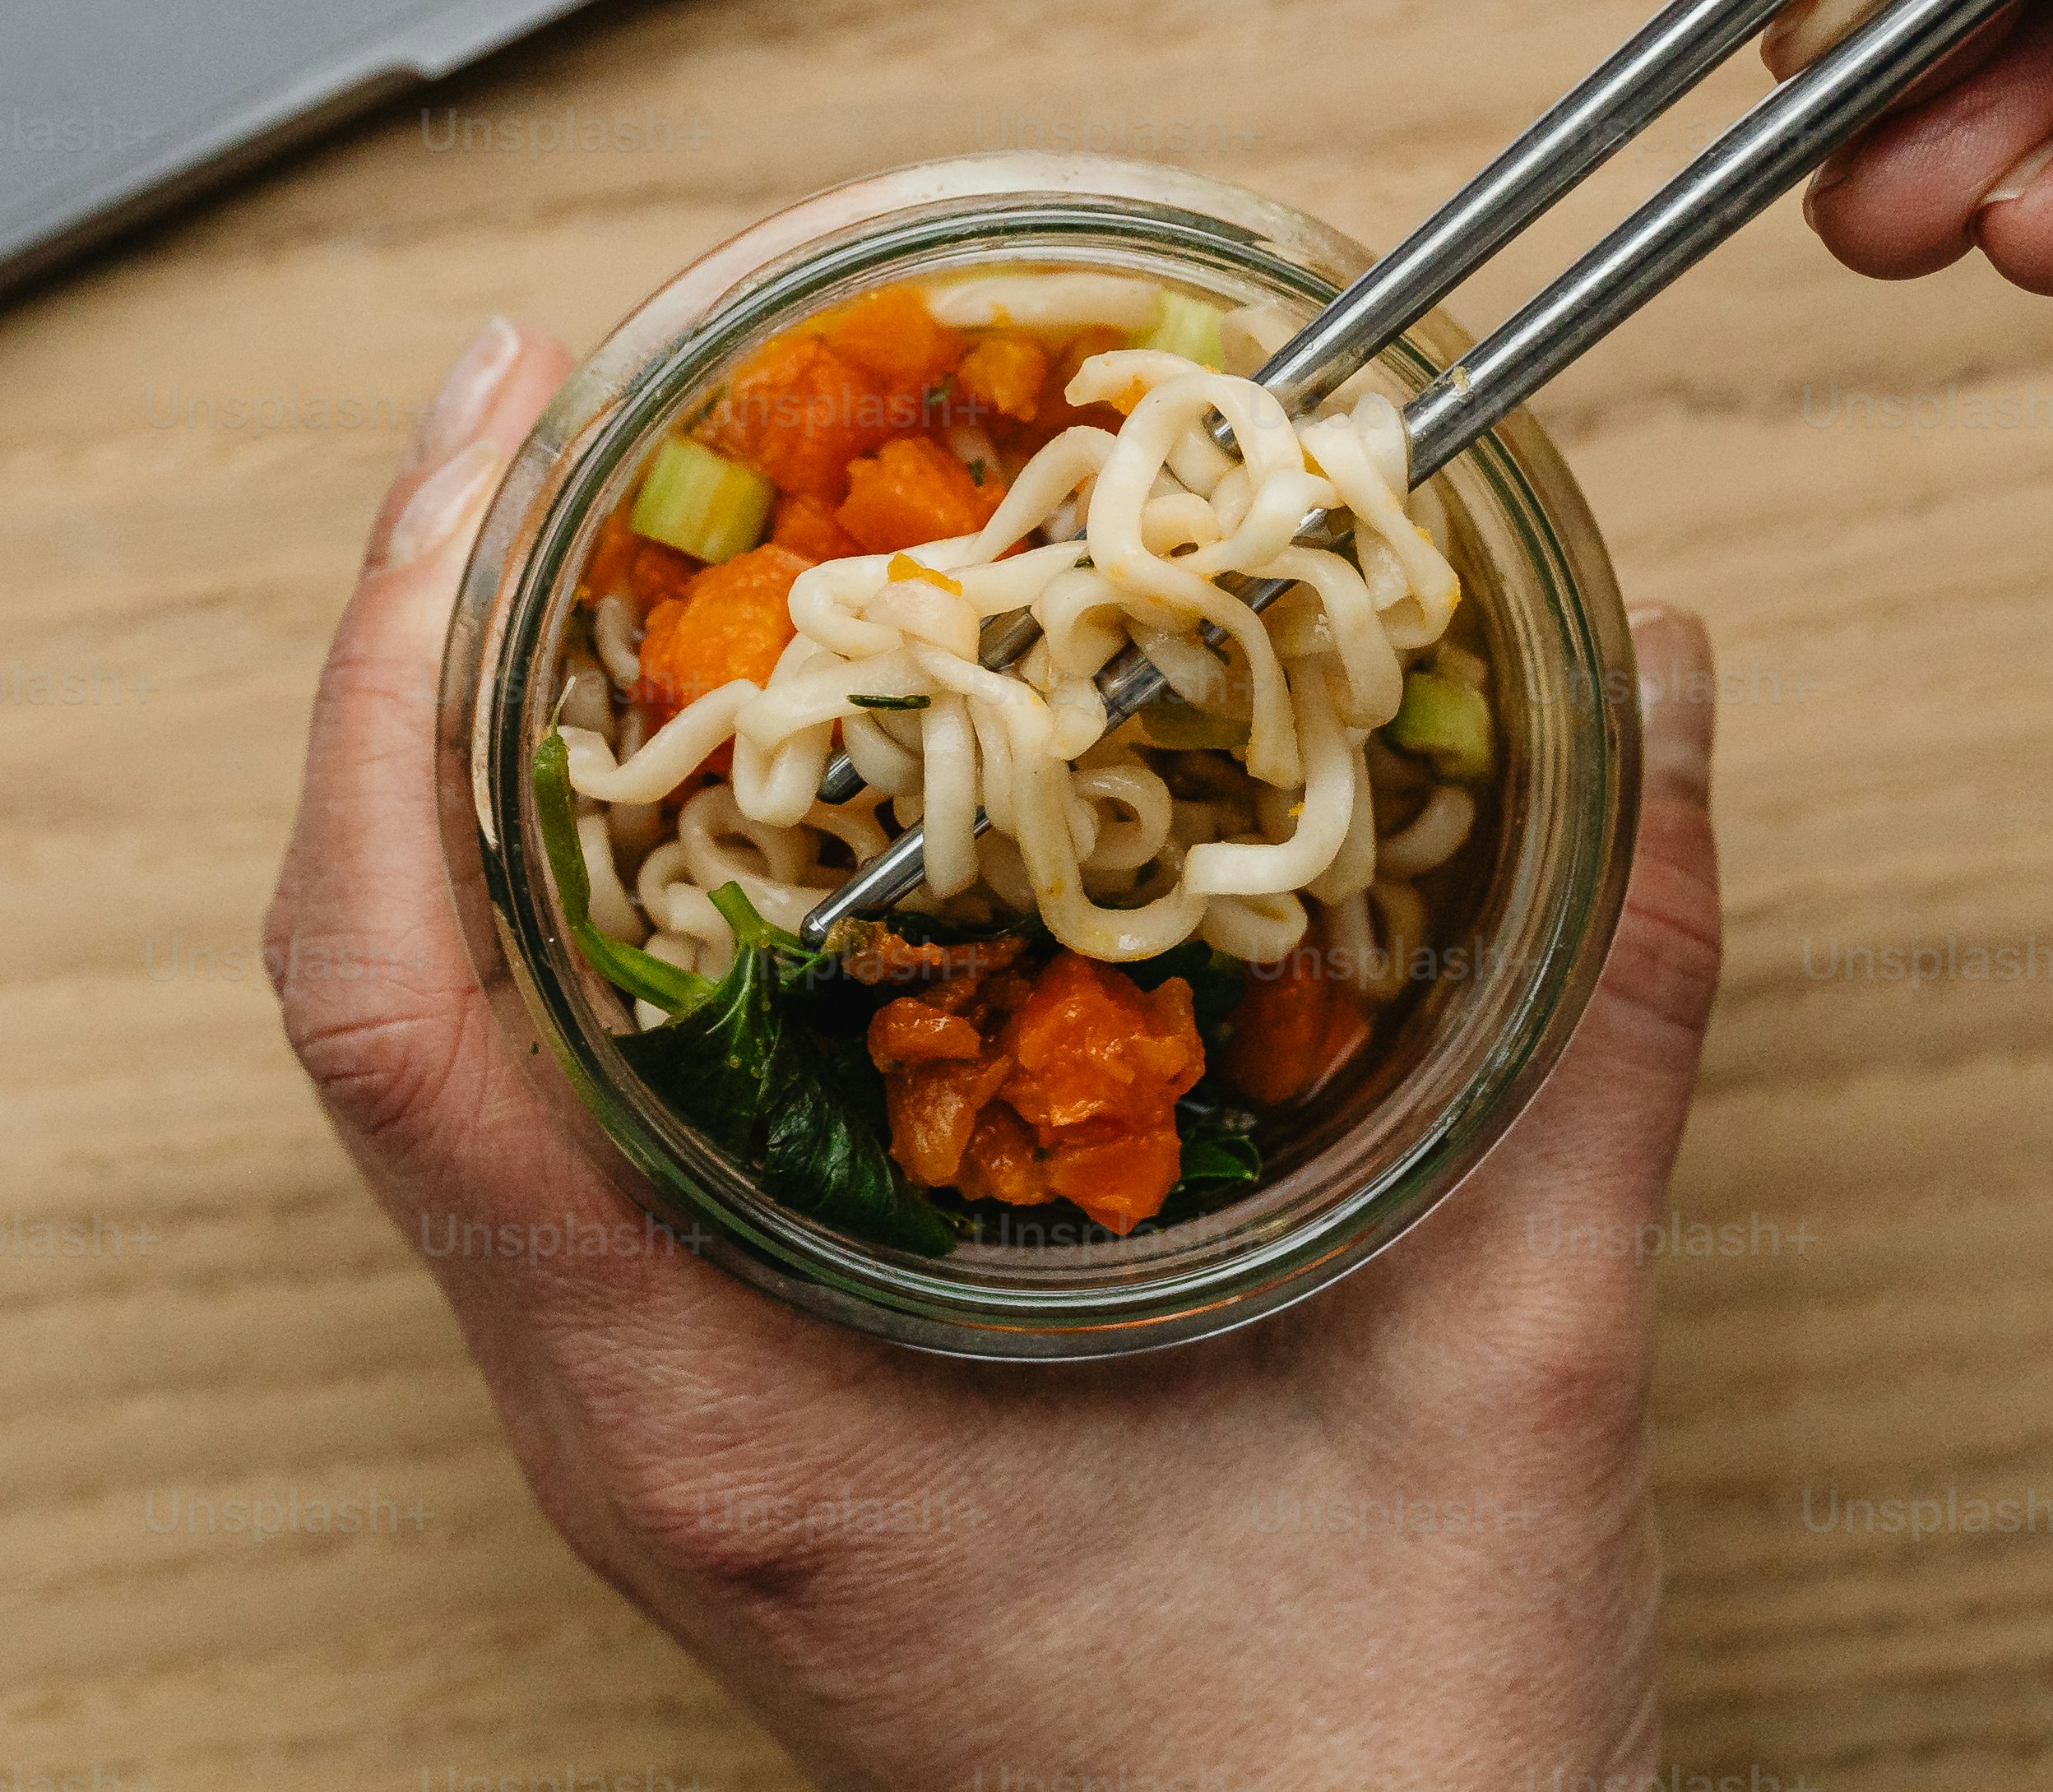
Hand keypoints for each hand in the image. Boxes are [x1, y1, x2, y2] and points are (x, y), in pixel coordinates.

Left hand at [273, 317, 1730, 1791]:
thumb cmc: (1361, 1779)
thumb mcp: (1515, 1385)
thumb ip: (1593, 1044)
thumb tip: (1664, 700)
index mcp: (706, 1412)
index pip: (398, 1019)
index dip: (388, 704)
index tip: (481, 450)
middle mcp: (622, 1404)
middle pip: (388, 973)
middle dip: (443, 652)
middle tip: (571, 398)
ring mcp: (653, 1400)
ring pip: (471, 1028)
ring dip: (515, 753)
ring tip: (630, 514)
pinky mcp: (729, 1387)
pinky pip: (595, 1090)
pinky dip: (639, 884)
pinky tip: (761, 756)